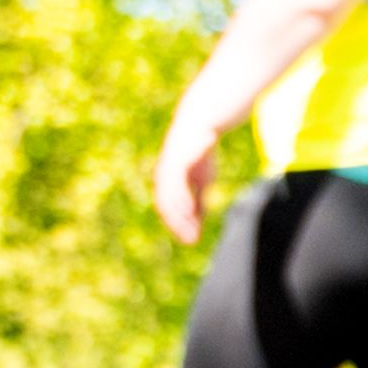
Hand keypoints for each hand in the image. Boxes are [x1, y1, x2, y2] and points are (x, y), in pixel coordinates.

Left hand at [153, 113, 220, 244]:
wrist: (202, 126)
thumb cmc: (201, 152)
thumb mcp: (202, 180)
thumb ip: (199, 199)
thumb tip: (198, 220)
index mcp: (169, 183)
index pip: (170, 209)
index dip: (179, 226)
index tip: (191, 240)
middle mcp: (164, 177)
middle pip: (167, 206)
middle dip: (178, 225)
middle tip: (190, 241)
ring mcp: (168, 169)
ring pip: (169, 197)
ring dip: (179, 216)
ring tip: (189, 230)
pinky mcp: (176, 161)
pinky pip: (176, 184)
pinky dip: (181, 198)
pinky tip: (189, 210)